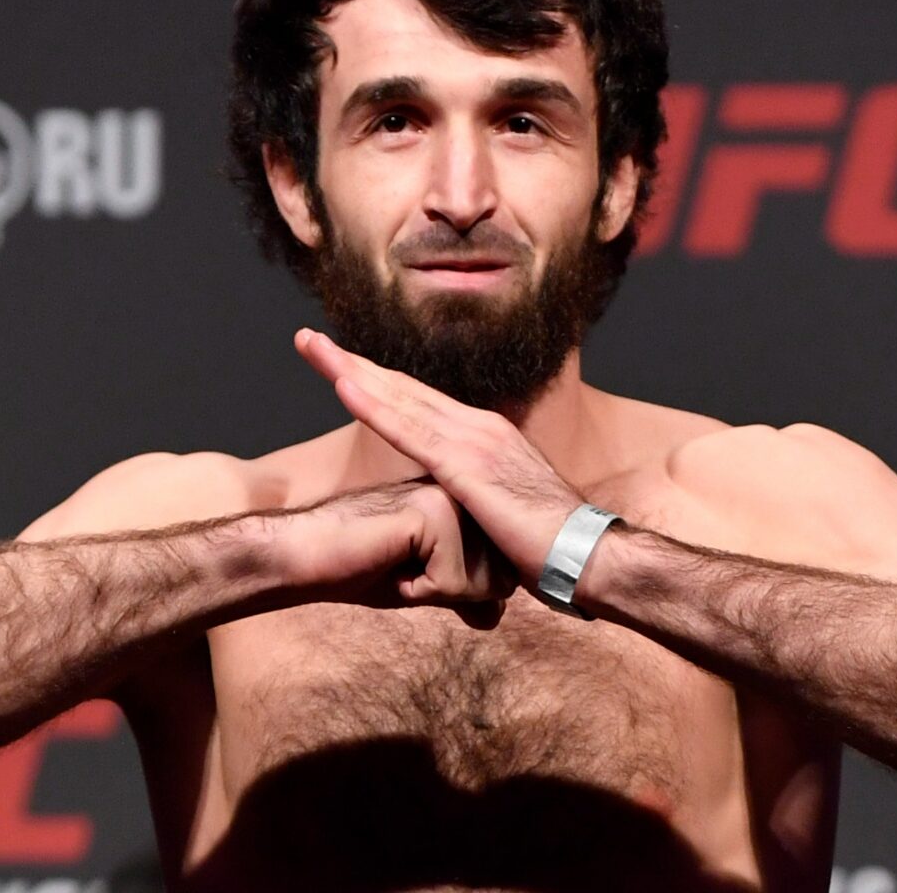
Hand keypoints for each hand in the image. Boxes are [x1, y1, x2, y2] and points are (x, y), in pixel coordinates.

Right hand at [278, 479, 516, 628]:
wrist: (308, 555)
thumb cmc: (360, 568)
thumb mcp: (425, 585)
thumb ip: (463, 595)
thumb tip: (495, 617)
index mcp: (467, 503)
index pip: (504, 571)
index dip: (461, 590)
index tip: (416, 567)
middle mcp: (467, 495)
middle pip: (501, 580)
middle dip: (452, 592)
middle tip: (404, 566)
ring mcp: (452, 499)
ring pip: (483, 582)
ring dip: (434, 590)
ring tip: (397, 562)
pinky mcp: (434, 513)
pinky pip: (451, 581)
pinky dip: (418, 588)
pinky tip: (389, 561)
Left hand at [293, 328, 583, 580]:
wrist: (589, 555)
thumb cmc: (549, 548)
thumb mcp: (502, 515)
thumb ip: (474, 504)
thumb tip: (456, 517)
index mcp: (485, 437)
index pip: (418, 402)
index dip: (375, 381)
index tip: (337, 364)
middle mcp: (479, 427)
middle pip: (402, 388)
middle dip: (351, 362)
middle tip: (308, 340)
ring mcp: (475, 441)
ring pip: (400, 400)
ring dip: (351, 372)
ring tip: (314, 349)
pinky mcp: (468, 467)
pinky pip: (411, 432)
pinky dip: (375, 407)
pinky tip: (344, 387)